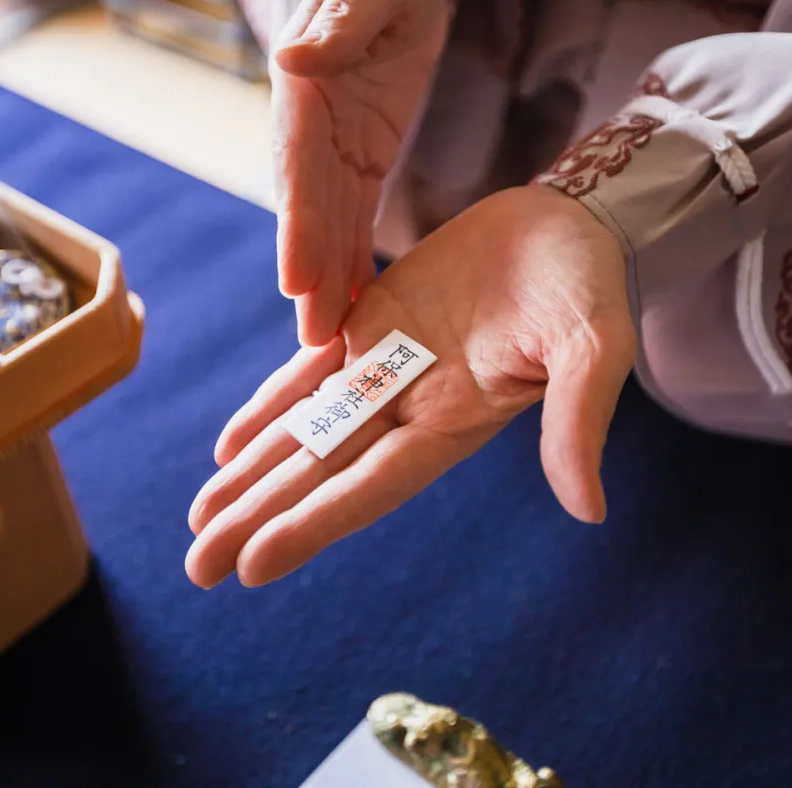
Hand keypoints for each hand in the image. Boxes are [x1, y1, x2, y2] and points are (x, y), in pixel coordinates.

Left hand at [186, 186, 635, 588]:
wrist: (565, 223)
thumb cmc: (587, 283)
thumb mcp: (594, 346)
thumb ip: (579, 420)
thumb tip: (589, 510)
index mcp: (455, 419)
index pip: (371, 484)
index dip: (313, 524)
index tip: (251, 566)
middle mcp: (412, 404)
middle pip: (322, 469)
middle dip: (260, 517)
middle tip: (198, 567)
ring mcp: (387, 365)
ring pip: (306, 429)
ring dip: (253, 473)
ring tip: (200, 517)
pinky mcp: (373, 322)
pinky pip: (310, 372)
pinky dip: (269, 408)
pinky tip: (230, 445)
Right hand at [270, 0, 450, 345]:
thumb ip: (337, 25)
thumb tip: (294, 63)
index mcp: (306, 92)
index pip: (298, 168)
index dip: (297, 226)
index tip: (296, 280)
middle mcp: (311, 130)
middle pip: (309, 213)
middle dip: (311, 277)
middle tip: (315, 341)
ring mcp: (334, 149)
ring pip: (329, 227)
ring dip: (329, 283)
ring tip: (330, 342)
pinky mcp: (361, 158)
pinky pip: (355, 218)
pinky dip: (355, 261)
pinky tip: (357, 304)